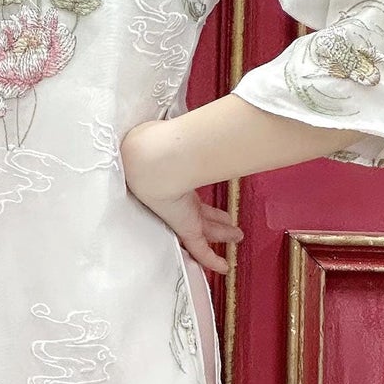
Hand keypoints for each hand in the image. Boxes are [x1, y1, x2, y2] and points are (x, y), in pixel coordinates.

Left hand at [121, 120, 242, 274]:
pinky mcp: (184, 226)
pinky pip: (199, 248)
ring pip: (205, 228)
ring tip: (235, 237)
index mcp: (173, 178)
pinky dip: (211, 260)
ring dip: (220, 233)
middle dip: (216, 218)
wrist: (149, 160)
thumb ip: (191, 133)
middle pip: (200, 213)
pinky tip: (224, 268)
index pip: (189, 192)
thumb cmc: (158, 144)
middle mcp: (177, 198)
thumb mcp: (178, 140)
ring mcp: (181, 214)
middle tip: (229, 224)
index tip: (212, 201)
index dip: (201, 197)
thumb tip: (206, 116)